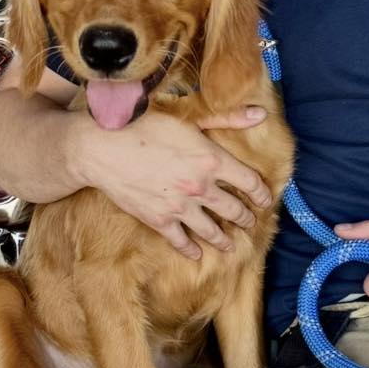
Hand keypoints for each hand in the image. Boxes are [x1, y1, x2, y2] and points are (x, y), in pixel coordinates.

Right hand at [76, 107, 271, 258]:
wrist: (103, 148)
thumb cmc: (144, 125)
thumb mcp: (189, 116)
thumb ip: (227, 118)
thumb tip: (261, 113)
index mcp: (212, 159)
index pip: (250, 182)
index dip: (261, 193)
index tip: (265, 199)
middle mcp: (201, 187)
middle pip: (234, 210)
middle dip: (245, 218)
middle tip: (250, 222)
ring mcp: (180, 207)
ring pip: (211, 230)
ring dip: (224, 239)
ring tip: (230, 244)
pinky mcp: (159, 220)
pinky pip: (181, 241)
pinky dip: (190, 250)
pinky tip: (196, 254)